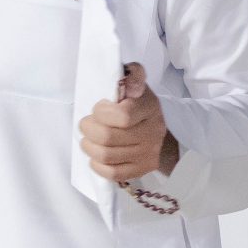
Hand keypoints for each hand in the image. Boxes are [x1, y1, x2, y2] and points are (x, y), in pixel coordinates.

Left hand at [81, 63, 178, 181]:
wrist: (161, 130)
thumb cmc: (140, 104)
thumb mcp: (138, 83)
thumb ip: (133, 74)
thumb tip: (128, 83)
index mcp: (149, 107)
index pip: (122, 116)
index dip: (102, 113)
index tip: (99, 108)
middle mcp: (152, 132)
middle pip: (107, 137)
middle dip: (88, 129)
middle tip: (86, 124)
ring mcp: (147, 154)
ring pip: (106, 156)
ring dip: (89, 146)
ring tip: (88, 139)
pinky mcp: (141, 170)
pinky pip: (113, 173)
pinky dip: (97, 165)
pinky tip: (96, 156)